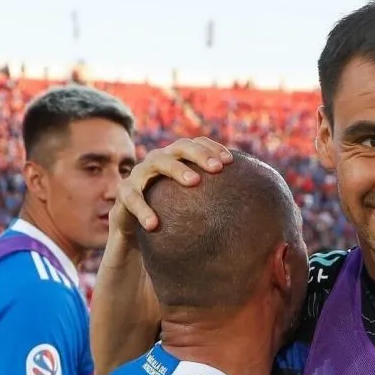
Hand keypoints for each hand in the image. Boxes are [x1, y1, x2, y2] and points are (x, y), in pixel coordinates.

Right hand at [113, 137, 233, 234]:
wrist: (135, 230)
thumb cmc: (171, 215)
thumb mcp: (191, 206)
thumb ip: (212, 201)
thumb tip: (250, 211)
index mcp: (176, 159)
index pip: (196, 144)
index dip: (212, 148)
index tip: (231, 161)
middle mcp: (159, 160)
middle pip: (180, 147)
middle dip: (200, 154)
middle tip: (217, 168)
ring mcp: (140, 173)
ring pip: (158, 162)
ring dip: (177, 169)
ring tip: (194, 182)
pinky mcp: (124, 193)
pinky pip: (132, 197)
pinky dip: (143, 209)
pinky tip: (154, 224)